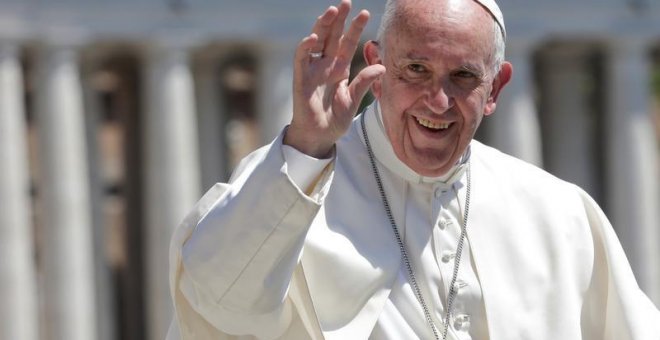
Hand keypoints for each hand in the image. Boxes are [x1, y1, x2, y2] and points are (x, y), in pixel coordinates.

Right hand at [284, 0, 385, 157]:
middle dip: (338, 19)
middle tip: (346, 2)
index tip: (365, 13)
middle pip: (332, 36)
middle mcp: (325, 65)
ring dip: (322, 26)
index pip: (347, 43)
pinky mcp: (301, 79)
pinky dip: (305, 47)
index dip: (355, 28)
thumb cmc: (335, 119)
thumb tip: (382, 67)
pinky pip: (301, 59)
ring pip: (316, 41)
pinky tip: (313, 37)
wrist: (319, 136)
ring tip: (331, 11)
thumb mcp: (354, 99)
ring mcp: (312, 70)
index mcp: (339, 68)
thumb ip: (365, 83)